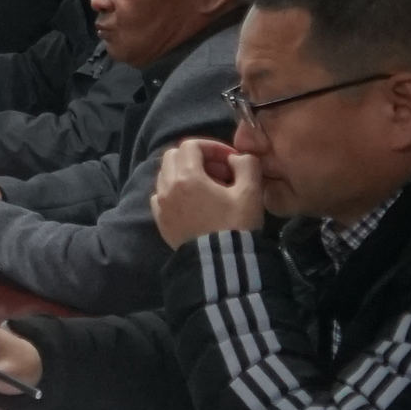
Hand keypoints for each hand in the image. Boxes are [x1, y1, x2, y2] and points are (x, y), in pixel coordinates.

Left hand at [150, 136, 268, 247]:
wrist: (220, 264)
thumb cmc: (236, 225)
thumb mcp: (250, 192)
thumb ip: (246, 165)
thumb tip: (235, 158)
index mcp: (187, 176)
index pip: (191, 145)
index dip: (212, 147)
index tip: (230, 160)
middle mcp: (167, 187)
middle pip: (174, 156)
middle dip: (197, 158)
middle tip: (220, 172)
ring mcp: (160, 205)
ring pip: (165, 175)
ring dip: (185, 173)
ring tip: (209, 188)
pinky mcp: (159, 221)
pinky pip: (161, 195)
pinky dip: (174, 191)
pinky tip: (194, 202)